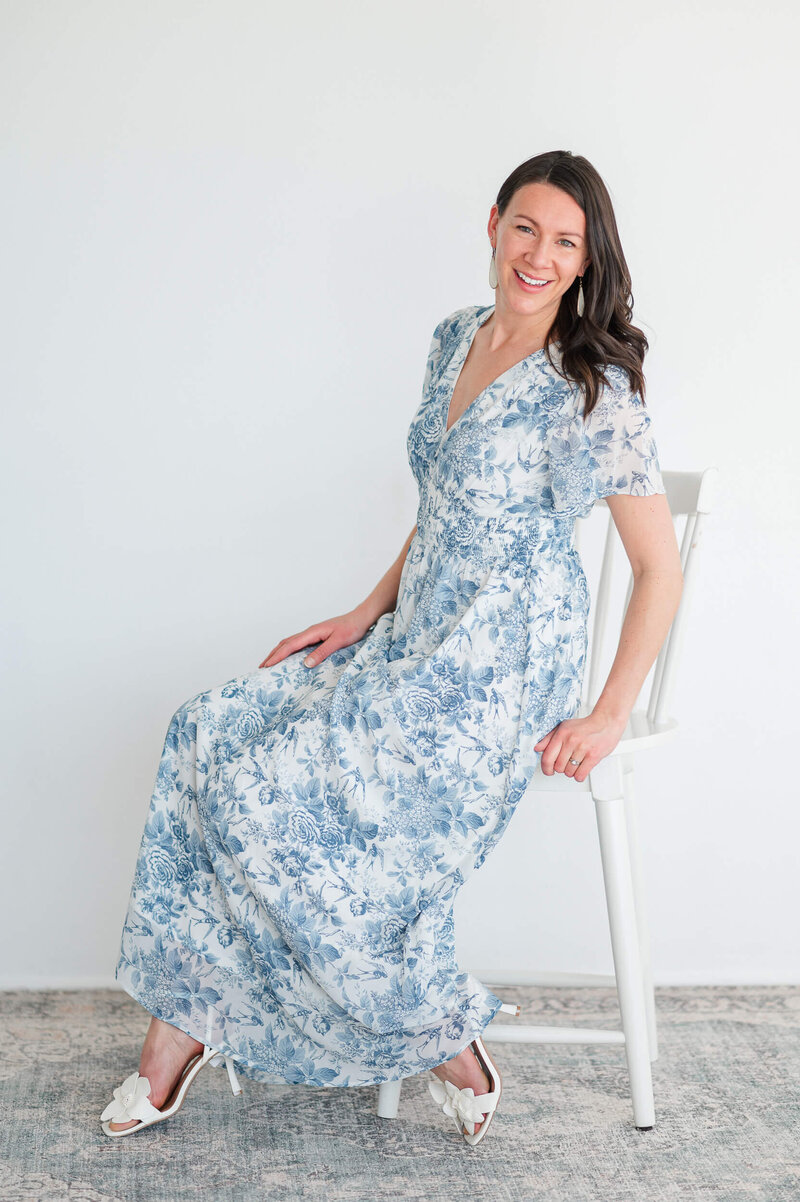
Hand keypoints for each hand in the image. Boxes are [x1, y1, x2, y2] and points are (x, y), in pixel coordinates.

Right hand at [259, 606, 376, 669]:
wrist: (361, 619)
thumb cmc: (352, 628)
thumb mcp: (338, 642)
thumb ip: (322, 652)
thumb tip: (306, 664)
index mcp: (312, 632)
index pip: (289, 645)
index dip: (277, 656)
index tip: (266, 666)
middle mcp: (309, 632)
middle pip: (285, 643)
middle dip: (272, 655)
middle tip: (261, 668)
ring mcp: (312, 634)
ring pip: (290, 643)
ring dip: (278, 653)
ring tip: (270, 664)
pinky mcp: (317, 637)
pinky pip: (298, 645)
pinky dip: (288, 652)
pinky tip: (288, 659)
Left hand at [533, 709, 627, 782]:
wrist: (606, 722)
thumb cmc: (585, 726)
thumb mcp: (564, 727)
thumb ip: (549, 738)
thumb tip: (537, 748)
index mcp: (562, 734)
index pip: (547, 757)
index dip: (546, 768)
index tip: (548, 771)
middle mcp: (571, 741)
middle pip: (558, 767)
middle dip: (561, 768)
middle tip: (567, 764)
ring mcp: (582, 749)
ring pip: (569, 772)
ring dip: (571, 772)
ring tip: (576, 764)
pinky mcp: (593, 756)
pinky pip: (581, 775)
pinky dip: (579, 776)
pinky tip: (581, 770)